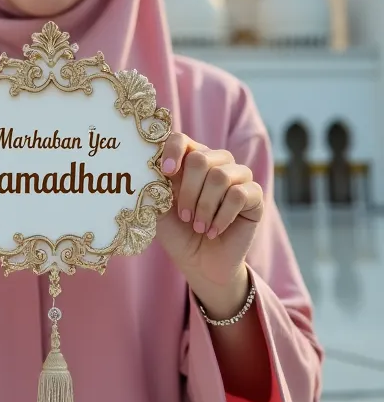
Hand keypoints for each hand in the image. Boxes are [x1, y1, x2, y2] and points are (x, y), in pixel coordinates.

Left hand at [155, 133, 263, 287]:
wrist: (201, 262)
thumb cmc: (178, 232)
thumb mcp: (159, 209)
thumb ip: (152, 187)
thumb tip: (146, 168)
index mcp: (190, 159)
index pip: (181, 139)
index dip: (173, 151)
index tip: (166, 172)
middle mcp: (215, 161)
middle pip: (201, 158)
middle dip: (189, 191)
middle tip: (184, 215)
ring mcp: (237, 176)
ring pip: (220, 176)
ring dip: (205, 206)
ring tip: (199, 225)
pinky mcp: (254, 194)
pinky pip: (239, 195)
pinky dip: (222, 216)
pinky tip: (214, 230)